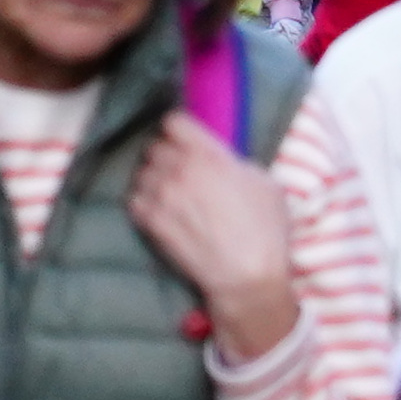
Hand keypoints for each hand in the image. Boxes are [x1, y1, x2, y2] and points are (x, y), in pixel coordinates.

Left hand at [124, 112, 300, 361]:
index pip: (173, 122)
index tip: (183, 140)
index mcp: (209, 154)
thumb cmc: (266, 230)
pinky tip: (155, 212)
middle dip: (164, 156)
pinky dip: (142, 203)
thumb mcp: (265, 183)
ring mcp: (163, 196)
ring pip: (141, 173)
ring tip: (164, 193)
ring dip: (151, 180)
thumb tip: (224, 164)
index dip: (177, 131)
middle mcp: (181, 168)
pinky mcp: (152, 223)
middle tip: (175, 170)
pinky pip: (134, 201)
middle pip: (154, 147)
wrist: (248, 277)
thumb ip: (236, 165)